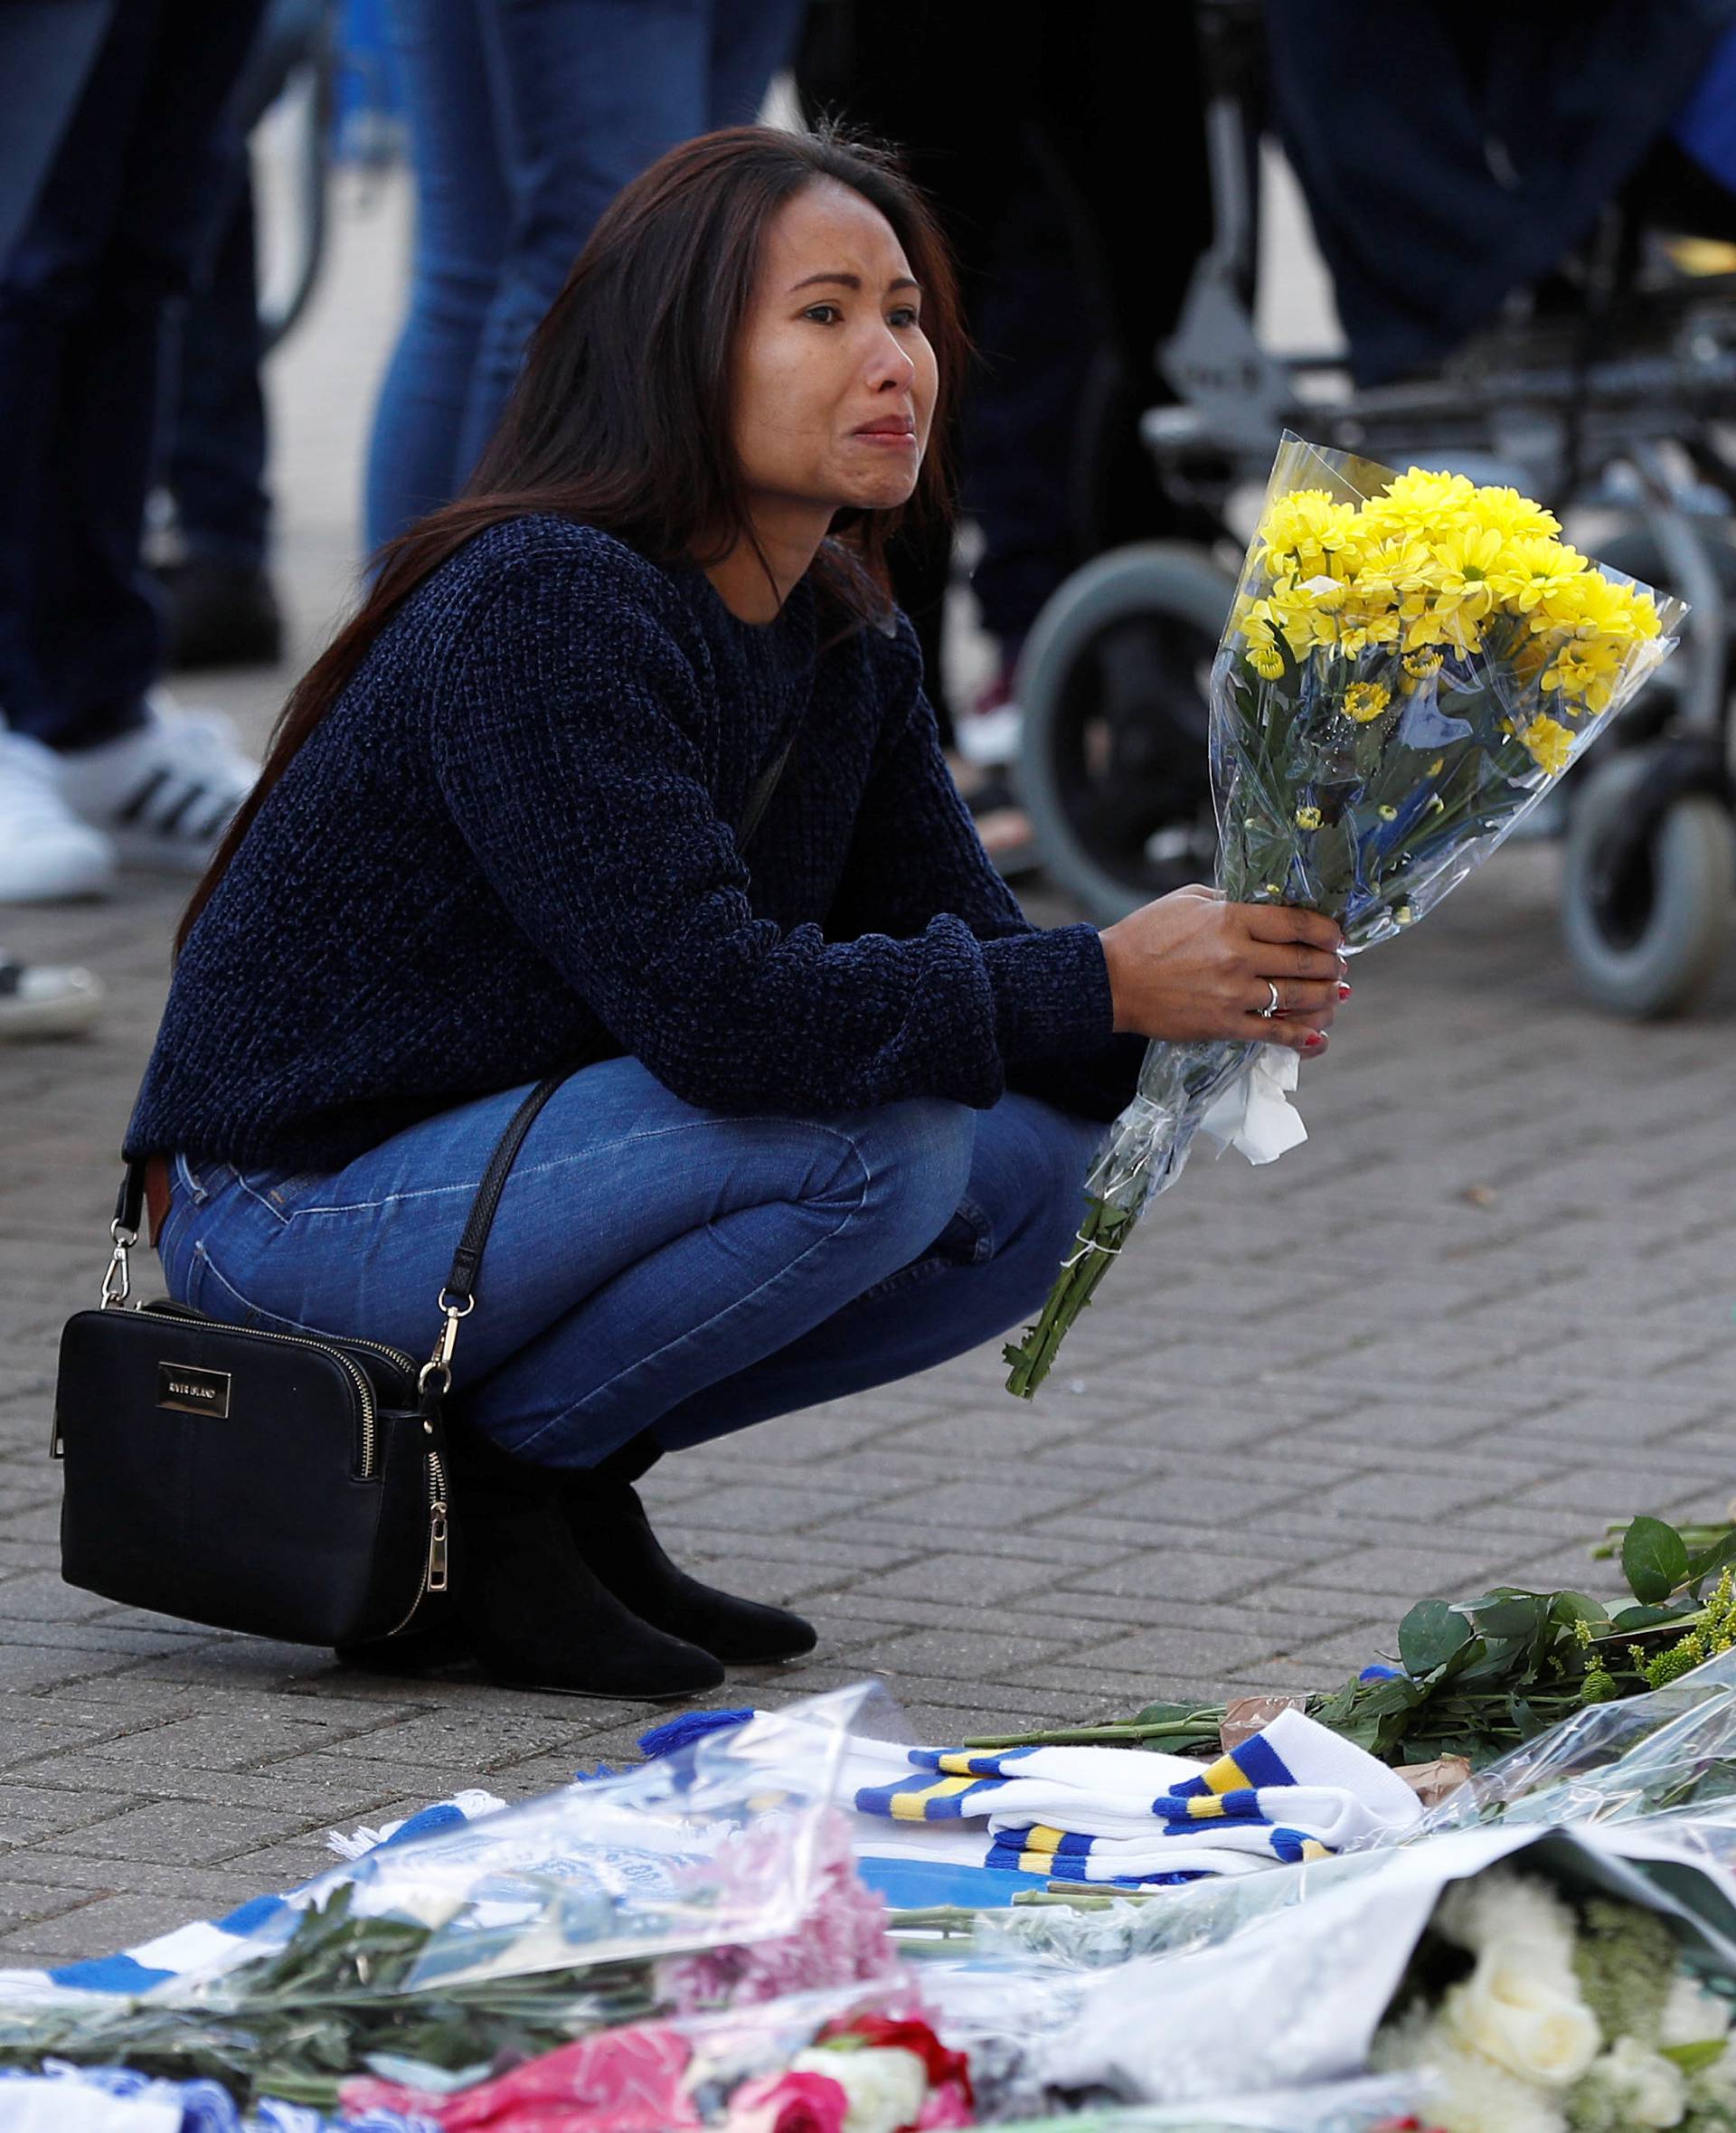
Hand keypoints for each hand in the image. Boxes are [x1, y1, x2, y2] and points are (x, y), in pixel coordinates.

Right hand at [1099, 886, 1345, 1054]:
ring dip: (1326, 998)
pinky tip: (1318, 1036)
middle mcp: (1238, 957)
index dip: (1326, 930)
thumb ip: (1228, 900)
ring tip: (1335, 996)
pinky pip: (1275, 1033)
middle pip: (1306, 961)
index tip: (1336, 936)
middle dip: (1331, 965)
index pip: (1297, 923)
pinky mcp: (1224, 1025)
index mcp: (1231, 919)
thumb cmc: (1144, 935)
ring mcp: (1233, 994)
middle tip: (1338, 967)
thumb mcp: (1186, 900)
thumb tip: (1261, 904)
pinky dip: (1303, 1036)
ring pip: (1298, 998)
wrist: (1111, 981)